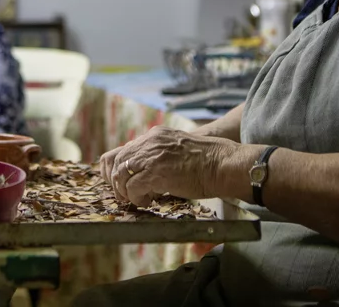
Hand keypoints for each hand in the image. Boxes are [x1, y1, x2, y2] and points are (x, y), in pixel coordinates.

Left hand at [98, 126, 240, 206]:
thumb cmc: (208, 163)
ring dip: (125, 191)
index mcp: (155, 136)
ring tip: (138, 200)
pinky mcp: (156, 172)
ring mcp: (152, 156)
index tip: (121, 184)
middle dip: (116, 182)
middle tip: (126, 196)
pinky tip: (148, 202)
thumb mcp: (178, 151)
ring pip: (120, 175)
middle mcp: (150, 142)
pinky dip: (136, 198)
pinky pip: (132, 188)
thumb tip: (145, 178)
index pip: (121, 150)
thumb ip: (160, 157)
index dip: (116, 170)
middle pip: (114, 161)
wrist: (223, 163)